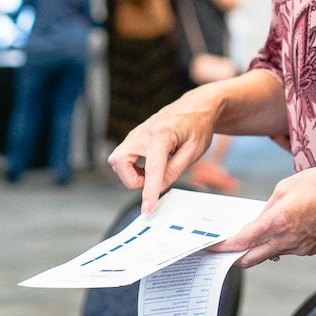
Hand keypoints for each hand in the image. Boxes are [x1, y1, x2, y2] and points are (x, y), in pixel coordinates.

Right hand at [107, 93, 221, 212]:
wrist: (195, 107)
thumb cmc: (197, 126)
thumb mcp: (194, 151)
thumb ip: (175, 171)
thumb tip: (158, 187)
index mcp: (162, 134)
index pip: (152, 169)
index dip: (149, 192)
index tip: (147, 208)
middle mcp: (143, 132)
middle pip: (120, 162)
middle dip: (133, 180)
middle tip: (154, 181)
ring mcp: (135, 134)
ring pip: (118, 161)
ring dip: (133, 174)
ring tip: (155, 172)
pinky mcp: (134, 137)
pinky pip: (123, 157)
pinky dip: (133, 167)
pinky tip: (150, 166)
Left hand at [211, 168, 315, 267]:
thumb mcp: (282, 189)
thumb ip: (266, 210)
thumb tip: (257, 223)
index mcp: (276, 223)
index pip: (241, 242)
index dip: (224, 247)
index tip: (211, 248)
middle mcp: (286, 240)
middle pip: (250, 258)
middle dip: (235, 256)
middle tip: (225, 250)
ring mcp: (299, 248)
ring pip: (269, 254)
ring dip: (259, 248)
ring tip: (255, 233)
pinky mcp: (310, 250)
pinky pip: (287, 251)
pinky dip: (278, 244)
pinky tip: (281, 230)